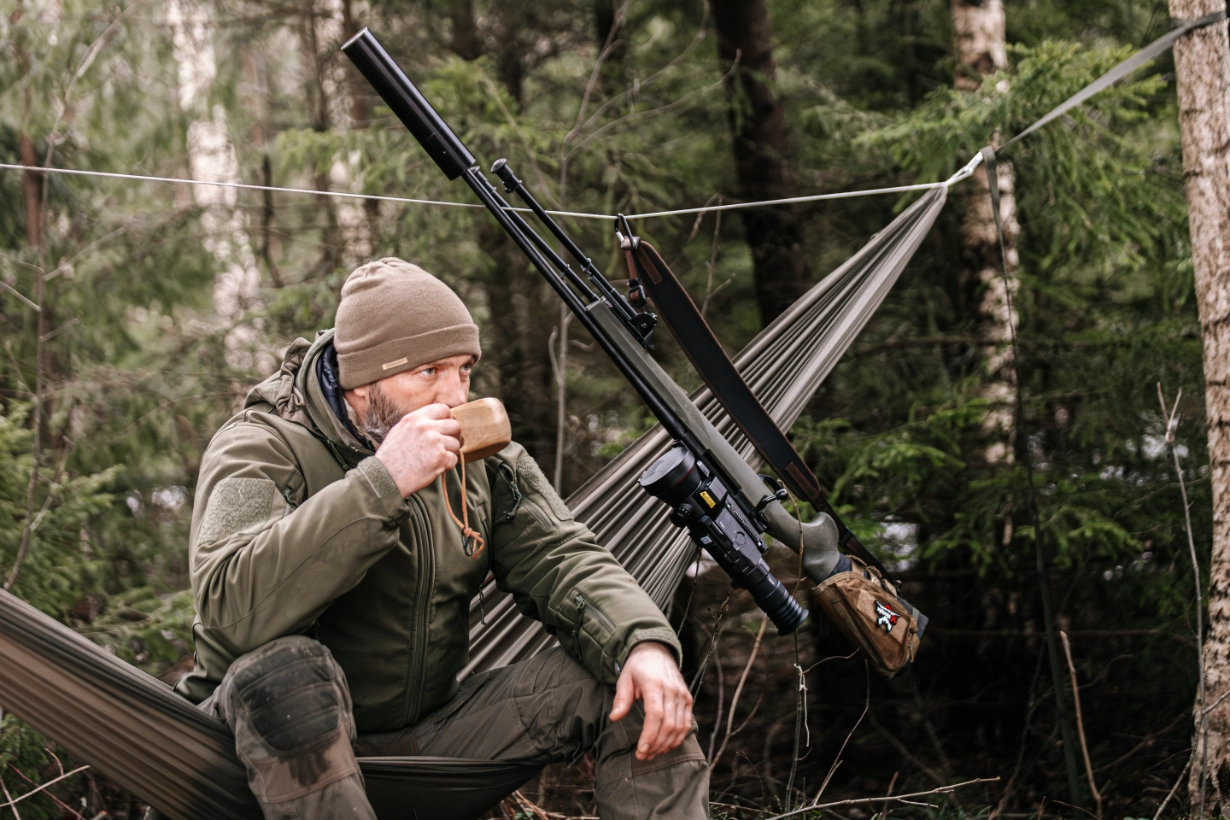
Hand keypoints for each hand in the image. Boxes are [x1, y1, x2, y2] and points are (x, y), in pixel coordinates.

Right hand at [374, 403, 461, 496]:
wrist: (385, 477)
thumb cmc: (391, 457)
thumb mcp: (400, 430)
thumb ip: (419, 423)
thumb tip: (437, 422)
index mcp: (416, 418)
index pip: (443, 408)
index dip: (447, 419)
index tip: (444, 428)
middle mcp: (427, 427)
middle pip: (455, 425)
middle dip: (453, 436)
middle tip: (446, 445)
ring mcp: (435, 442)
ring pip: (456, 444)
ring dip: (450, 452)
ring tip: (435, 458)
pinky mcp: (441, 458)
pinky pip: (454, 459)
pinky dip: (447, 465)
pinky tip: (435, 467)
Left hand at [609, 641, 692, 760]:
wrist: (657, 651)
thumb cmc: (637, 667)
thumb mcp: (624, 678)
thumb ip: (621, 699)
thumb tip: (614, 718)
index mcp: (655, 685)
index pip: (656, 715)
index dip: (649, 736)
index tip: (641, 750)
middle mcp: (672, 690)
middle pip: (668, 725)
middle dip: (656, 745)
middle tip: (643, 756)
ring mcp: (682, 695)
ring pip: (679, 727)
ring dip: (666, 745)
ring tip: (652, 754)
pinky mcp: (688, 699)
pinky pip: (686, 724)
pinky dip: (677, 738)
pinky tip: (665, 746)